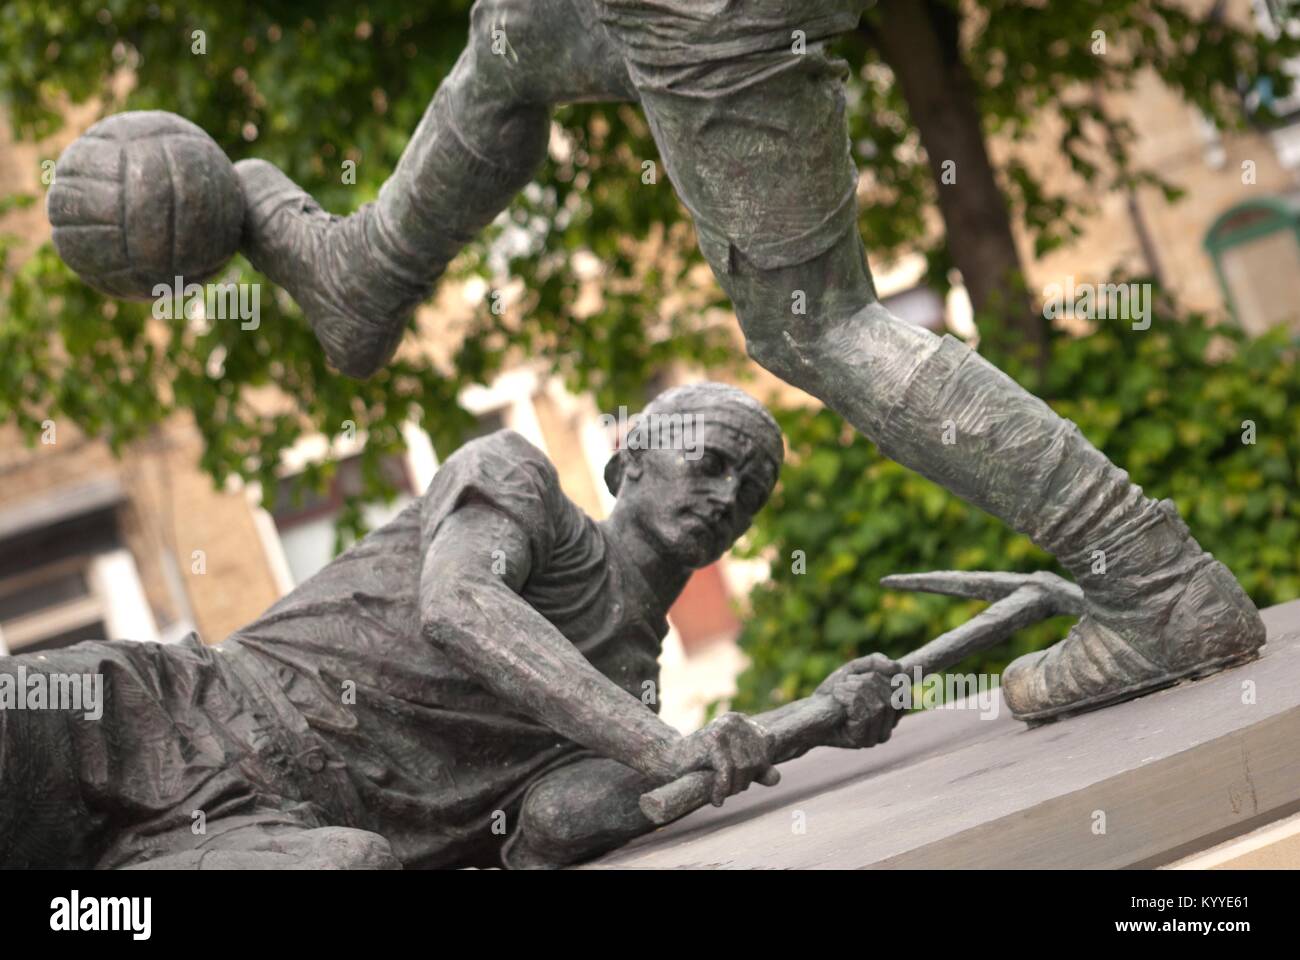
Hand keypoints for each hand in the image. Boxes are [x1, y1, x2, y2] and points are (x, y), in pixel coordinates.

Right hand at [663, 712, 778, 806]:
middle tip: (729, 789)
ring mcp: (722, 729)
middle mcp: (734, 720)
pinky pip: (726, 772)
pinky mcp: (711, 742)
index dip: (759, 765)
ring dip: (733, 788)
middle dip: (745, 780)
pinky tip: (716, 800)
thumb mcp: (735, 766)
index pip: (767, 744)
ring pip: (743, 768)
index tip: (743, 776)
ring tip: (721, 792)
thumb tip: (775, 778)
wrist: (670, 761)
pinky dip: (722, 790)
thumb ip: (758, 770)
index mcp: (742, 720)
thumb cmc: (704, 763)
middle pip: (756, 759)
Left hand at [815, 653, 903, 748]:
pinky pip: (864, 715)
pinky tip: (837, 699)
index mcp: (890, 714)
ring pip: (879, 706)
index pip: (905, 696)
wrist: (809, 710)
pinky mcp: (862, 741)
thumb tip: (898, 668)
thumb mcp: (855, 670)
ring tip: (839, 691)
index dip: (890, 681)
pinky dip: (848, 699)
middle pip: (892, 698)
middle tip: (845, 683)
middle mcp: (887, 728)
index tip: (868, 675)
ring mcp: (875, 737)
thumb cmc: (833, 692)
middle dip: (867, 682)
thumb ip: (876, 664)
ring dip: (855, 690)